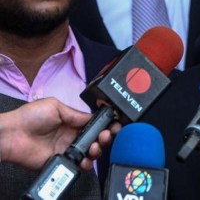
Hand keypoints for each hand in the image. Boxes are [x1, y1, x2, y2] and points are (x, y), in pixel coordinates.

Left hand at [0, 98, 119, 169]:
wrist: (13, 134)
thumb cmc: (31, 116)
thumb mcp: (55, 106)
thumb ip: (75, 113)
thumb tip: (92, 117)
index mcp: (72, 121)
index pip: (94, 123)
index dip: (106, 124)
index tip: (116, 124)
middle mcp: (73, 135)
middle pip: (96, 138)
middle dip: (106, 137)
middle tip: (107, 136)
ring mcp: (68, 149)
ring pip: (90, 152)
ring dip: (98, 150)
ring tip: (95, 147)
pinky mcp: (62, 161)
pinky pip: (78, 164)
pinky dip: (86, 164)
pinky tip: (86, 160)